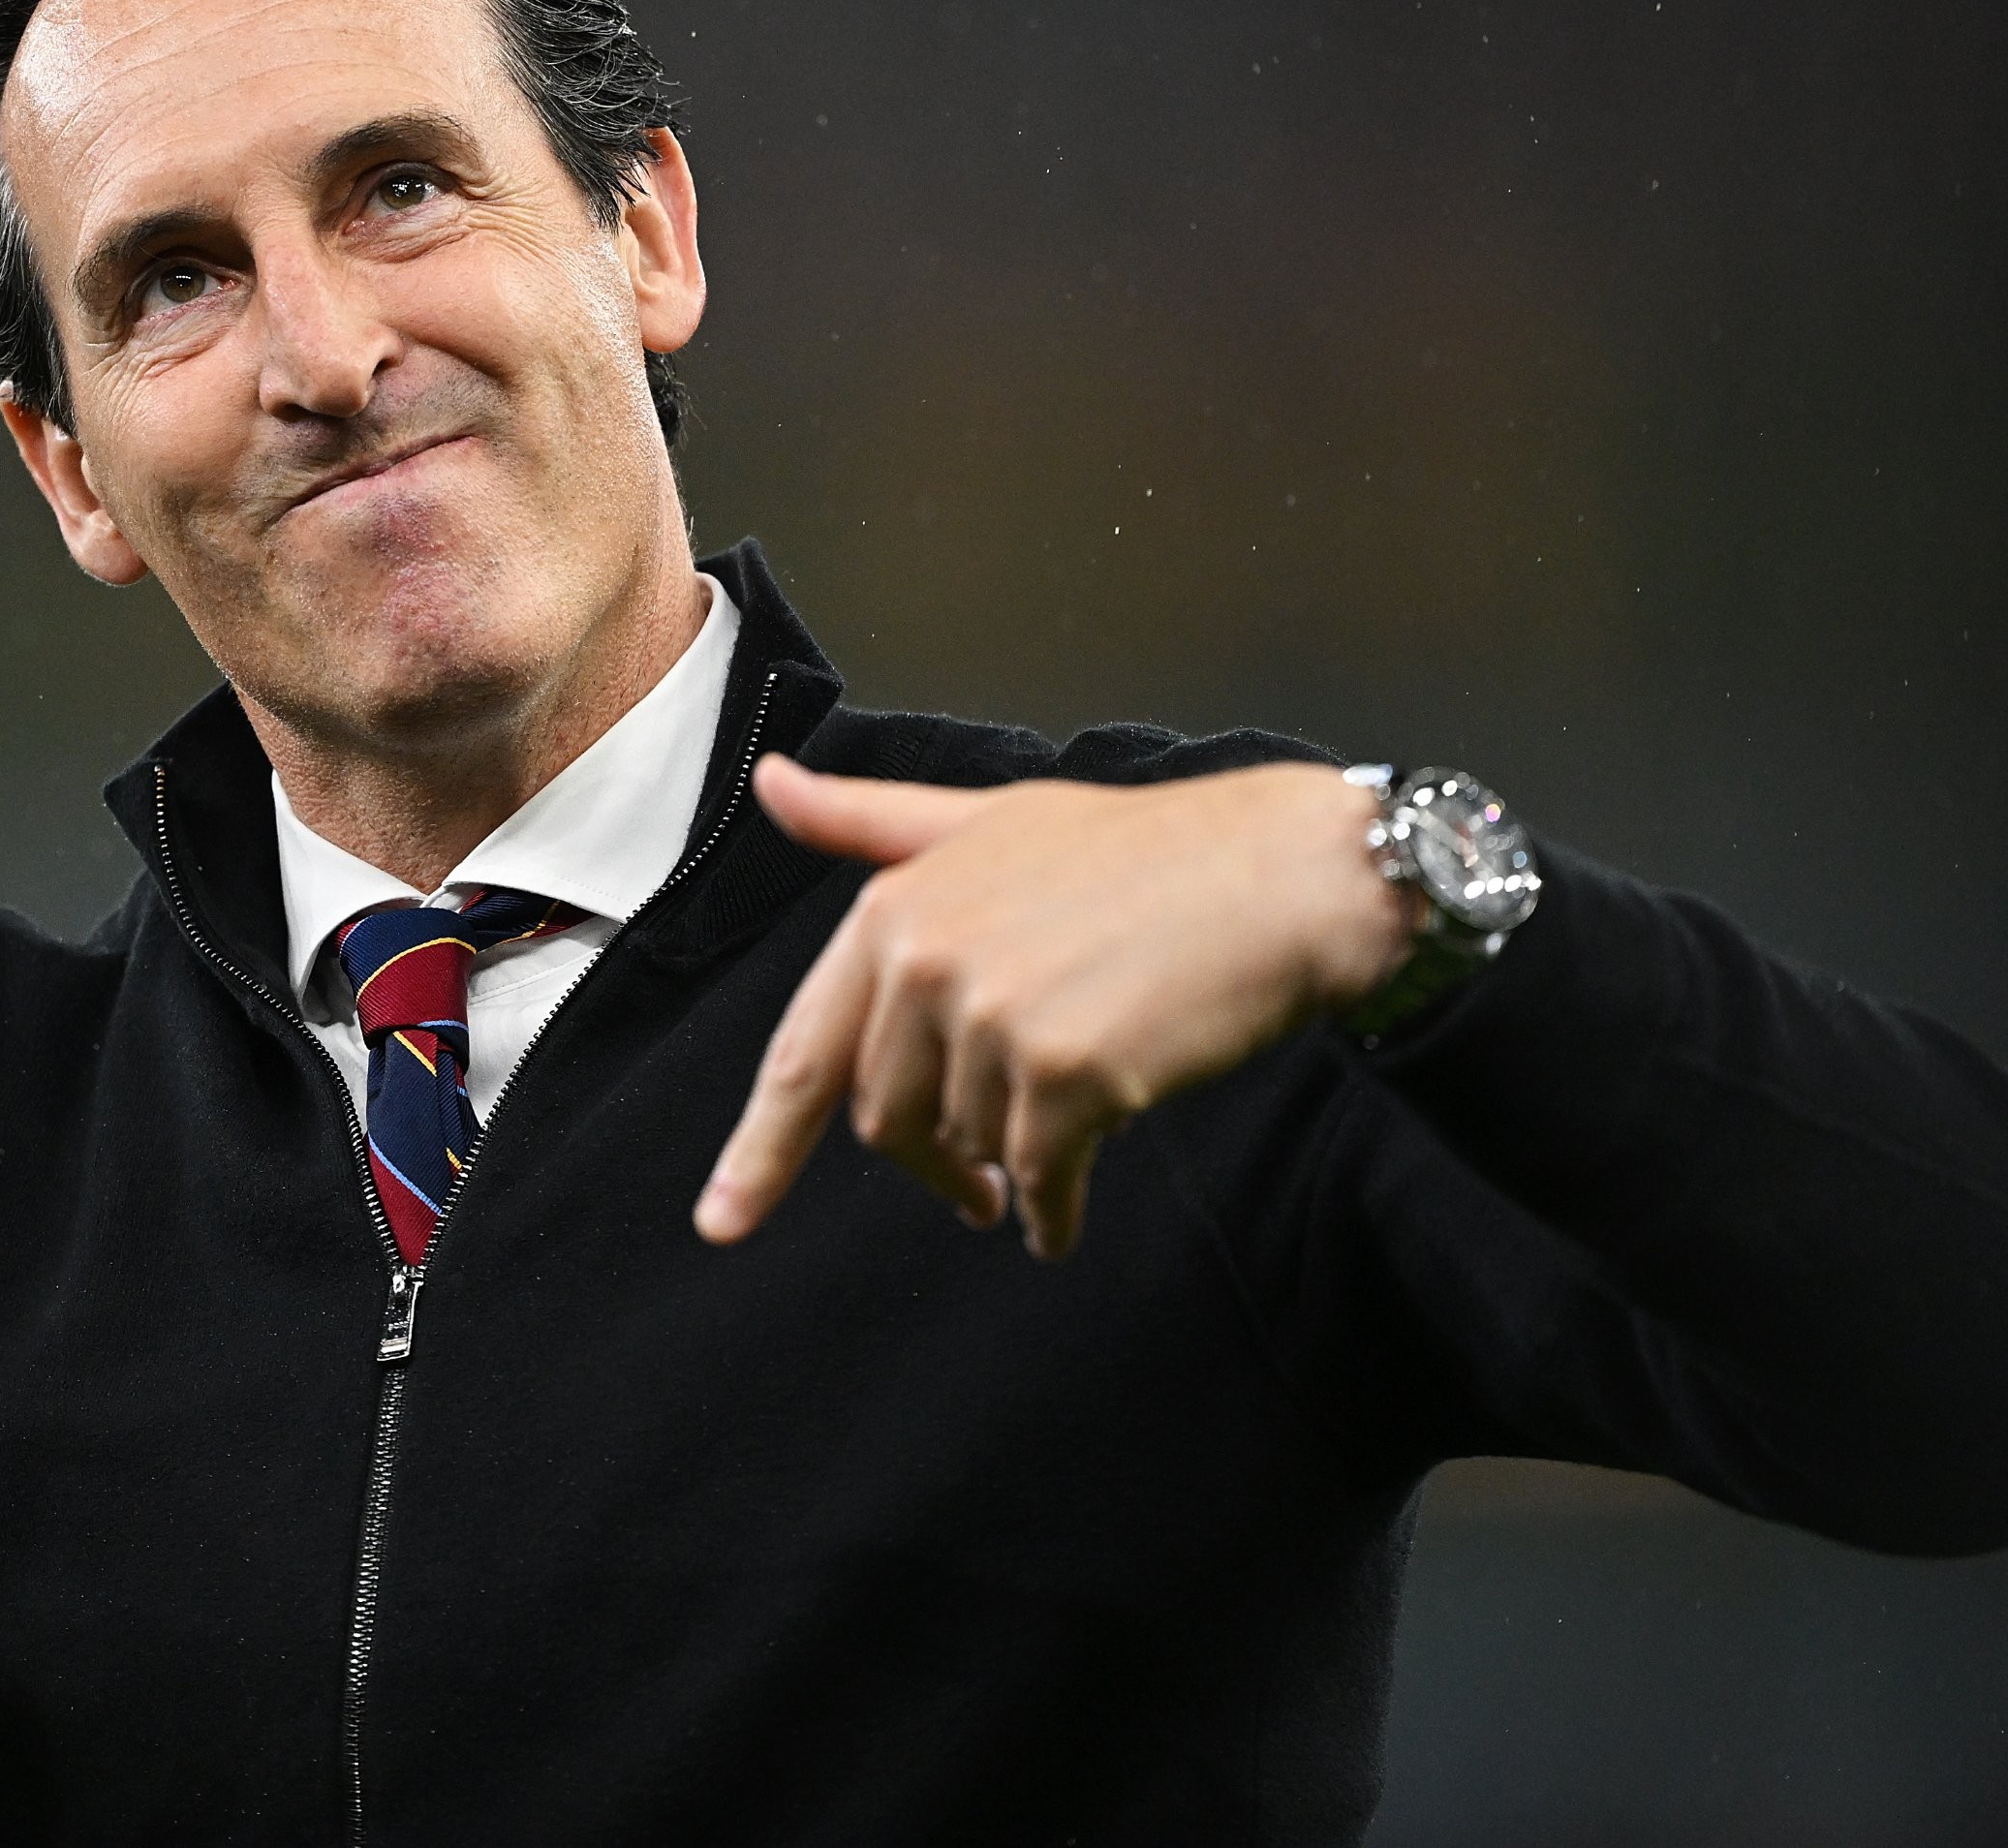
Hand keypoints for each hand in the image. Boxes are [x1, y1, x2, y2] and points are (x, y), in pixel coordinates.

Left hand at [695, 757, 1413, 1259]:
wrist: (1285, 876)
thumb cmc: (1147, 850)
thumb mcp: (991, 818)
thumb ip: (875, 825)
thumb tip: (773, 786)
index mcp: (896, 908)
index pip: (804, 1053)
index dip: (760, 1149)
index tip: (722, 1220)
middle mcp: (928, 958)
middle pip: (885, 1118)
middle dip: (932, 1163)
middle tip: (973, 1190)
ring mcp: (995, 1017)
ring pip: (969, 1147)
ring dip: (1011, 1164)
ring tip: (1070, 1126)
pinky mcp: (1068, 1073)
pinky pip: (1038, 1180)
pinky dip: (1052, 1214)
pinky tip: (1066, 1221)